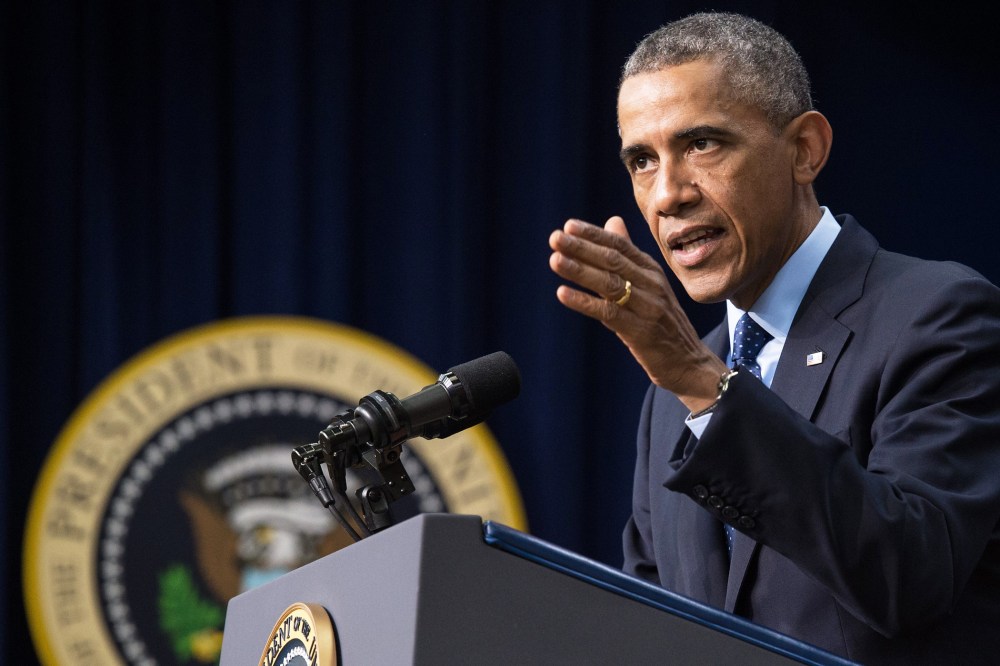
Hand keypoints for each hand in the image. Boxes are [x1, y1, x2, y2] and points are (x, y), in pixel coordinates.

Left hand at [548, 216, 727, 412]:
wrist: (688, 361)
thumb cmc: (662, 320)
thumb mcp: (648, 283)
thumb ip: (627, 254)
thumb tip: (612, 220)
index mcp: (651, 270)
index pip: (620, 246)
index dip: (594, 234)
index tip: (568, 225)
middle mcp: (652, 284)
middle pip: (613, 261)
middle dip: (582, 248)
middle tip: (555, 238)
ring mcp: (648, 307)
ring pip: (610, 284)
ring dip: (580, 271)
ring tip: (555, 260)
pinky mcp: (641, 331)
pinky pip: (609, 313)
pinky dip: (585, 302)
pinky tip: (563, 293)